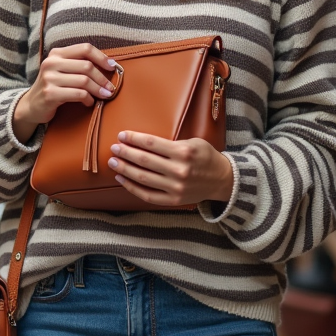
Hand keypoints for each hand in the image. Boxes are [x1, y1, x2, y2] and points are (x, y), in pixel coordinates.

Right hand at [12, 43, 115, 142]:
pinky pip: (78, 94)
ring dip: (98, 90)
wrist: (31, 105)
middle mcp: (51, 63)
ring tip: (104, 95)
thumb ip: (79, 64)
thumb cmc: (53, 87)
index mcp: (56, 53)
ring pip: (84, 81)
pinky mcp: (50, 93)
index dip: (102, 57)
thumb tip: (109, 64)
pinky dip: (88, 99)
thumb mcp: (62, 70)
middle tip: (110, 88)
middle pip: (87, 66)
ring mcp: (49, 78)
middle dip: (102, 78)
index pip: (85, 48)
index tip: (113, 67)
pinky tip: (89, 103)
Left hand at [107, 131, 233, 206]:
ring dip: (124, 169)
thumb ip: (172, 142)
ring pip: (143, 178)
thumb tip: (143, 141)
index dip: (134, 139)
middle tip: (114, 148)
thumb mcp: (194, 142)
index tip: (122, 135)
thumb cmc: (206, 157)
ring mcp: (175, 187)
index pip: (152, 144)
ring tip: (113, 162)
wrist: (222, 180)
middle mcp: (179, 170)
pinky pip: (147, 195)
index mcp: (184, 152)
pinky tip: (122, 179)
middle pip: (144, 160)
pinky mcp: (173, 200)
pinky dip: (132, 187)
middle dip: (125, 153)